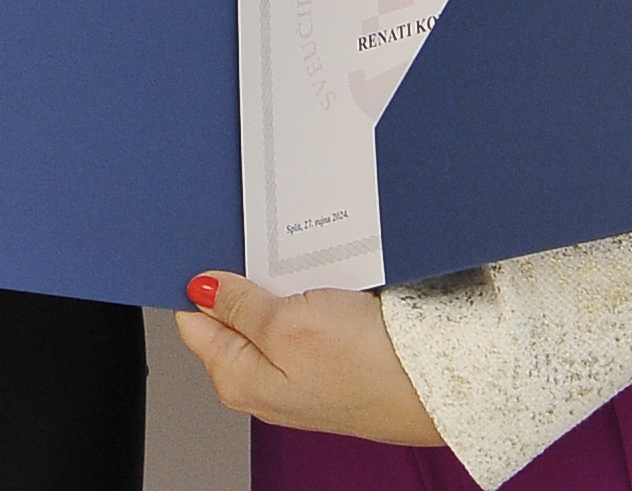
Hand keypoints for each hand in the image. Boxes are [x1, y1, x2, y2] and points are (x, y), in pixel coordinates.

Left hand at [174, 271, 443, 445]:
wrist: (437, 385)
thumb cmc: (367, 367)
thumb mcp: (288, 325)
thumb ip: (238, 307)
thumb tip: (200, 289)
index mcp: (236, 377)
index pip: (195, 319)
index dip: (200, 280)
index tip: (213, 247)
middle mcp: (262, 378)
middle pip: (233, 313)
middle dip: (244, 279)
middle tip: (268, 254)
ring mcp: (297, 369)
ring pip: (273, 309)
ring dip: (283, 282)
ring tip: (307, 266)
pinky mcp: (330, 358)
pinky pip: (308, 315)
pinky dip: (313, 292)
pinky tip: (330, 281)